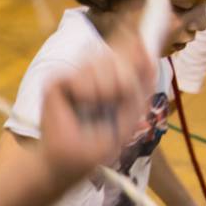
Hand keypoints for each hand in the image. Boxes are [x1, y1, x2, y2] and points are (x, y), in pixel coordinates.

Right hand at [33, 35, 154, 185]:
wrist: (69, 163)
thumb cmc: (96, 146)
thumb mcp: (129, 116)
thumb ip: (140, 88)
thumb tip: (150, 58)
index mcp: (109, 83)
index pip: (123, 57)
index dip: (135, 48)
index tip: (143, 41)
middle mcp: (90, 77)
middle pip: (115, 57)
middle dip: (123, 78)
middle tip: (116, 98)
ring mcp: (73, 79)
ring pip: (99, 64)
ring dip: (105, 89)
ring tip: (96, 108)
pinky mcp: (56, 84)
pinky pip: (79, 76)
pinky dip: (86, 92)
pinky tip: (81, 105)